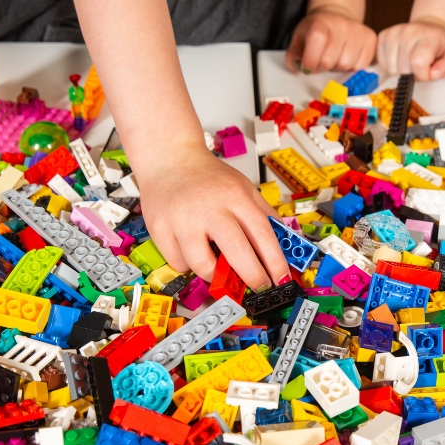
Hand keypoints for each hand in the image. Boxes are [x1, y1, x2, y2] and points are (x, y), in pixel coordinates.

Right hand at [139, 145, 290, 289]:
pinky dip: (188, 265)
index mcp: (235, 196)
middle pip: (236, 252)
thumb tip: (284, 245)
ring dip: (215, 275)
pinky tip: (193, 251)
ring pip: (202, 265)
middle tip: (258, 285)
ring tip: (219, 268)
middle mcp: (209, 208)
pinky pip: (179, 264)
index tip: (280, 279)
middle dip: (252, 277)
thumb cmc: (208, 178)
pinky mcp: (160, 229)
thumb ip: (264, 215)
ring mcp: (182, 219)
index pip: (262, 235)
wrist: (168, 159)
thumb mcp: (244, 187)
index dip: (275, 262)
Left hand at [285, 7, 376, 73]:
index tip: (307, 65)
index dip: (310, 63)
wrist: (337, 16)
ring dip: (338, 66)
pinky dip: (353, 66)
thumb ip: (293, 55)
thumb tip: (296, 68)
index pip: (314, 51)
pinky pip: (361, 65)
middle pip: (330, 62)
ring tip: (336, 56)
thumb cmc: (318, 29)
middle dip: (323, 66)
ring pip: (347, 65)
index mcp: (320, 24)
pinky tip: (348, 56)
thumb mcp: (299, 38)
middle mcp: (341, 26)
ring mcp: (358, 32)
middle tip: (322, 59)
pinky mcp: (371, 39)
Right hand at [377, 18, 444, 79]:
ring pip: (391, 68)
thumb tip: (434, 73)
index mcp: (428, 36)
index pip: (418, 63)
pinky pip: (382, 62)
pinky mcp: (383, 36)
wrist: (428, 27)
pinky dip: (391, 66)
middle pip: (403, 68)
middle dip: (412, 74)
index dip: (422, 75)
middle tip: (419, 66)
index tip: (427, 72)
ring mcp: (394, 33)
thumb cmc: (439, 43)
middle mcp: (409, 31)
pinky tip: (400, 59)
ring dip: (401, 71)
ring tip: (410, 62)